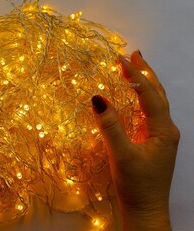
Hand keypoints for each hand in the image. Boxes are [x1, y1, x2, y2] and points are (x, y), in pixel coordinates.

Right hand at [92, 51, 179, 229]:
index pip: (149, 95)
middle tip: (134, 54)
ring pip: (154, 103)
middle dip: (146, 73)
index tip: (120, 59)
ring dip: (144, 84)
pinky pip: (147, 114)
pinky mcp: (153, 142)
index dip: (134, 76)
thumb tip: (97, 98)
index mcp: (163, 130)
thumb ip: (110, 126)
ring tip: (134, 69)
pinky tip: (133, 98)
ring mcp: (161, 136)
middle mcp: (166, 129)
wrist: (145, 209)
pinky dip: (140, 100)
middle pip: (158, 94)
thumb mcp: (121, 154)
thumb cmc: (136, 184)